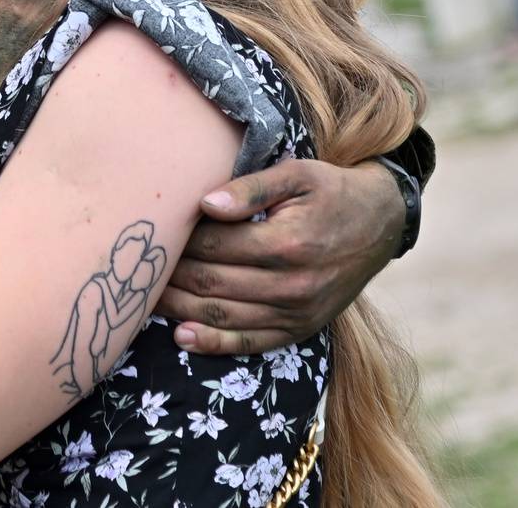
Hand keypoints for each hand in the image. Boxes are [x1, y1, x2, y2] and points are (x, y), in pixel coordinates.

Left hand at [157, 159, 401, 355]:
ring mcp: (298, 312)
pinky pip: (251, 343)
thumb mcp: (296, 174)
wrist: (381, 222)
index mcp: (288, 243)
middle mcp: (293, 284)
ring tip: (144, 298)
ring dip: (180, 309)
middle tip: (136, 268)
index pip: (215, 246)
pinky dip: (214, 343)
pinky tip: (182, 336)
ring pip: (224, 315)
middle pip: (213, 282)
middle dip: (171, 275)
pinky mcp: (301, 329)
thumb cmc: (331, 190)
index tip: (154, 233)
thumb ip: (250, 188)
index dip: (180, 241)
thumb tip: (204, 203)